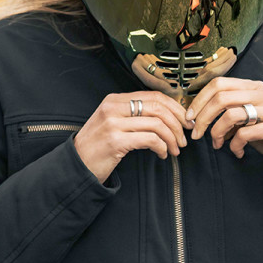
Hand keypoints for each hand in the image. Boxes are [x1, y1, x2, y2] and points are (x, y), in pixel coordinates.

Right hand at [73, 92, 188, 183]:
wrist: (77, 165)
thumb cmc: (98, 146)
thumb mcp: (113, 122)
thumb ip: (134, 115)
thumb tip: (168, 115)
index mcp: (115, 100)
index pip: (154, 96)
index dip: (175, 108)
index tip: (185, 120)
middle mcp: (113, 107)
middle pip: (158, 108)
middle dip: (177, 123)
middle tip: (184, 138)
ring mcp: (113, 123)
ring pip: (157, 124)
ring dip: (172, 138)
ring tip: (175, 150)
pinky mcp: (115, 141)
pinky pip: (150, 139)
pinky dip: (162, 147)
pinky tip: (162, 154)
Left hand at [186, 77, 262, 175]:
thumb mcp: (248, 120)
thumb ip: (229, 114)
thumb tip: (198, 116)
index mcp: (254, 87)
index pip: (218, 84)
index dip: (199, 100)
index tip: (189, 117)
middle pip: (221, 96)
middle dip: (202, 117)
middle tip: (196, 134)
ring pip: (230, 114)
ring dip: (217, 133)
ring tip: (218, 145)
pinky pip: (245, 133)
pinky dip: (235, 145)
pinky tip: (237, 152)